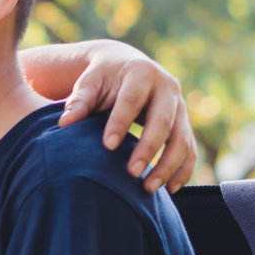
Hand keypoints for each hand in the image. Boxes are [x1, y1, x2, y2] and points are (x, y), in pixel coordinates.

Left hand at [56, 40, 197, 192]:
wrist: (127, 65)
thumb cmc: (104, 78)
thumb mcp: (90, 82)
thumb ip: (79, 101)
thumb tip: (65, 123)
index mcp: (141, 73)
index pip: (132, 99)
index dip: (120, 123)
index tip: (107, 146)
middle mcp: (167, 88)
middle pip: (163, 120)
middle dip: (149, 148)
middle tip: (131, 173)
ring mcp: (180, 107)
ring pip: (182, 138)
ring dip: (169, 165)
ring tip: (149, 188)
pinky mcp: (184, 124)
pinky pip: (190, 149)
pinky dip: (183, 170)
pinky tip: (170, 189)